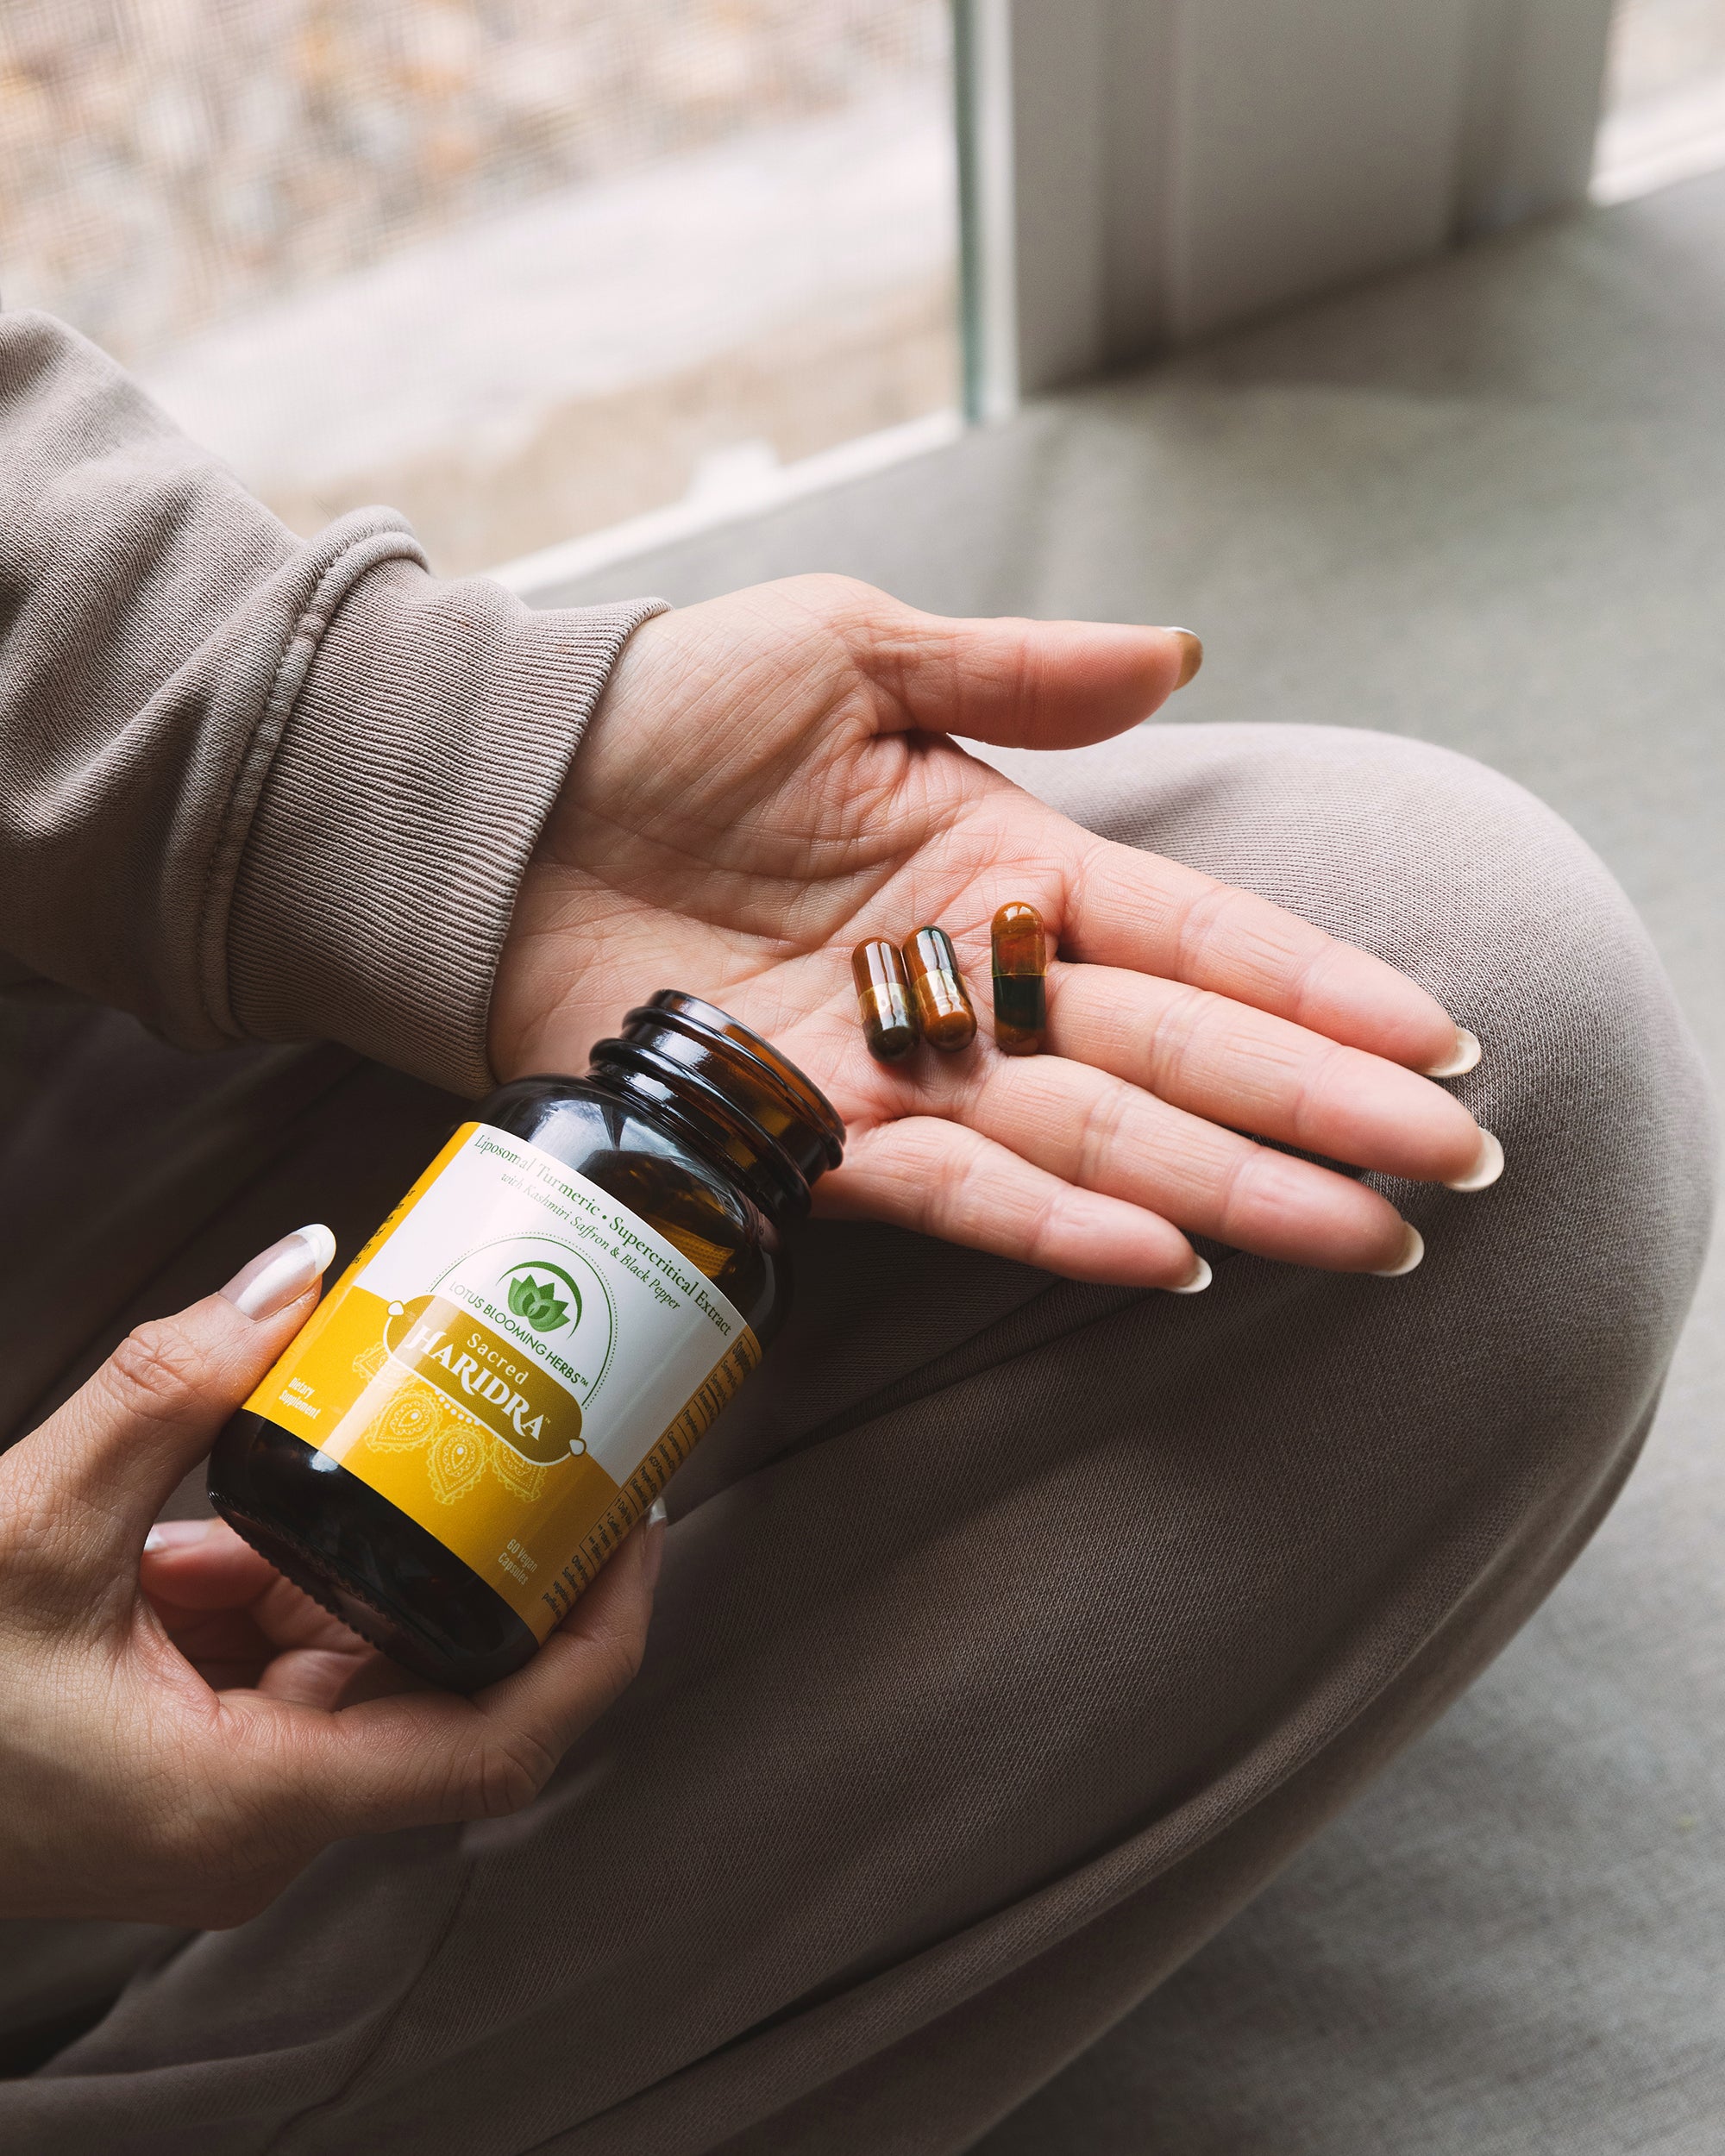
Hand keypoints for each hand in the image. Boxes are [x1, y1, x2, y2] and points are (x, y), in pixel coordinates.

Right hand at [0, 1232, 660, 1925]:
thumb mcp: (29, 1522)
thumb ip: (171, 1386)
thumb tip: (300, 1268)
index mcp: (249, 1804)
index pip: (499, 1744)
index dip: (596, 1637)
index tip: (637, 1526)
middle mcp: (258, 1826)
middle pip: (438, 1688)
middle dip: (481, 1560)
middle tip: (539, 1438)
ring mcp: (224, 1804)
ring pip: (353, 1661)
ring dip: (359, 1555)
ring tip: (379, 1438)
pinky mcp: (187, 1768)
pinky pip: (277, 1661)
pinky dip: (275, 1579)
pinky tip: (236, 1511)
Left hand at [493, 577, 1497, 1287]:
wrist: (502, 800)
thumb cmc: (668, 706)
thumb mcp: (852, 652)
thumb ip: (1016, 673)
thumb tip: (1181, 656)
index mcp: (1004, 857)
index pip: (1197, 934)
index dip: (1315, 988)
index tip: (1433, 1040)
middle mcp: (974, 977)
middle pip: (1178, 1052)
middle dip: (1316, 1111)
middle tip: (1449, 1172)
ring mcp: (899, 1064)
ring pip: (1097, 1136)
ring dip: (1228, 1188)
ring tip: (1356, 1234)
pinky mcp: (808, 1132)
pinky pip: (957, 1187)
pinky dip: (1059, 1220)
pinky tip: (1170, 1254)